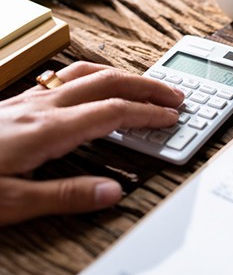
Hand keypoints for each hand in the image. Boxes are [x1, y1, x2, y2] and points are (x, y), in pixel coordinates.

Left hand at [0, 61, 183, 224]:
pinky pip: (70, 75)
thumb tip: (112, 192)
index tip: (171, 117)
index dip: (147, 113)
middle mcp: (44, 105)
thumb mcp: (12, 202)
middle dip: (147, 86)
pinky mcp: (23, 100)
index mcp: (47, 129)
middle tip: (174, 94)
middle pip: (109, 80)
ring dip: (125, 75)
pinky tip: (100, 83)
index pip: (113, 111)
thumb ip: (66, 195)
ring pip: (90, 71)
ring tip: (146, 85)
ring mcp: (33, 98)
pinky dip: (98, 74)